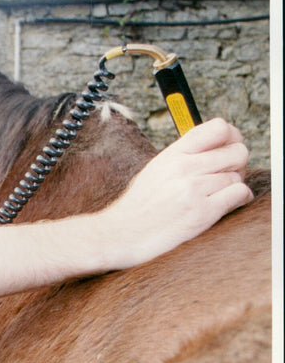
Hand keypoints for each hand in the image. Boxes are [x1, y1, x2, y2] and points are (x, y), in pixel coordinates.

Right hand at [102, 118, 252, 267]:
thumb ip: (186, 155)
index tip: (228, 148)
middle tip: (224, 176)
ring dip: (232, 187)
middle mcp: (183, 167)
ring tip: (215, 196)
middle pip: (237, 152)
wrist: (122, 233)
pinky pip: (239, 194)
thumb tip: (221, 145)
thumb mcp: (157, 169)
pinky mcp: (202, 212)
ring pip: (238, 176)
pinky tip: (223, 205)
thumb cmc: (141, 205)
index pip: (219, 128)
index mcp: (173, 154)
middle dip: (236, 165)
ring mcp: (193, 189)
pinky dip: (238, 200)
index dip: (232, 137)